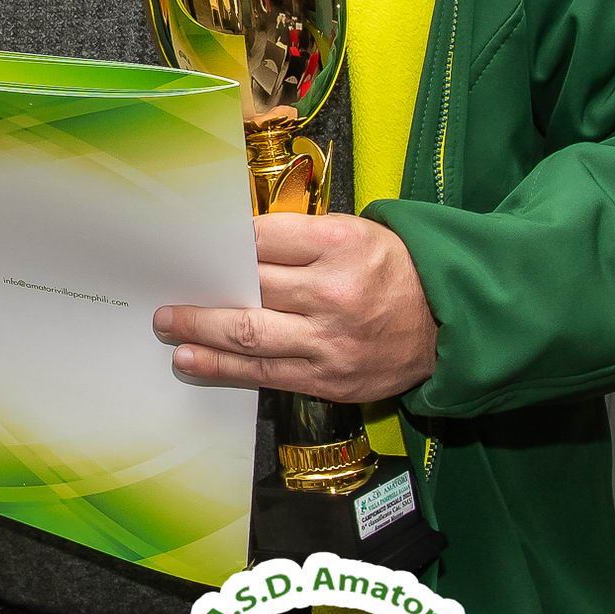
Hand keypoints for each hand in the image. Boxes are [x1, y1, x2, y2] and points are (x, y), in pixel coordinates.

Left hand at [152, 212, 438, 401]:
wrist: (448, 325)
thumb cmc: (393, 271)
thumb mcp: (356, 234)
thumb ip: (299, 239)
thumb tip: (234, 244)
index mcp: (341, 245)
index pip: (261, 239)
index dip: (221, 244)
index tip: (192, 246)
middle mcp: (334, 293)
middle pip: (248, 288)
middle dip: (200, 289)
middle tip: (166, 290)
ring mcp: (329, 341)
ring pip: (247, 335)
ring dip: (199, 332)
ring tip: (170, 326)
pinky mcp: (328, 379)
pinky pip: (265, 373)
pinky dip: (223, 368)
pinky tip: (194, 360)